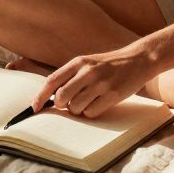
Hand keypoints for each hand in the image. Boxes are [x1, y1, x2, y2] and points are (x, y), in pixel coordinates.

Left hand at [31, 46, 155, 118]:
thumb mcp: (87, 62)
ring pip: (76, 108)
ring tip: (88, 101)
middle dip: (62, 105)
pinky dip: (91, 112)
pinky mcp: (112, 95)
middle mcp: (88, 71)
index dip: (40, 96)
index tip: (35, 107)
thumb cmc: (108, 64)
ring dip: (78, 110)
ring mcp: (101, 83)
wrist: (138, 59)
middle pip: (62, 97)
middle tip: (69, 104)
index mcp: (79, 62)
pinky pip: (91, 113)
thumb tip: (51, 96)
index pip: (52, 81)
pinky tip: (99, 103)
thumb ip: (70, 75)